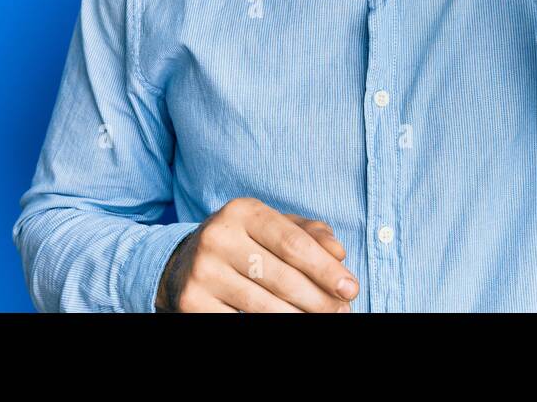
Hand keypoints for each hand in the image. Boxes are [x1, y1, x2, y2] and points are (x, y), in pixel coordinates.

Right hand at [155, 197, 358, 311]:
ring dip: (301, 318)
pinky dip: (270, 326)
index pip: (293, 244)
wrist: (184, 263)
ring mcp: (203, 272)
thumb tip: (338, 254)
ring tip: (323, 319)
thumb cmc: (246, 243)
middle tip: (343, 311)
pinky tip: (290, 323)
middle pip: (282, 278)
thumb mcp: (275, 227)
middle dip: (319, 300)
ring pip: (264, 306)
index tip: (351, 288)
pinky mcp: (192, 303)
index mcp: (243, 211)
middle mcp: (219, 237)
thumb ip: (310, 235)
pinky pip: (240, 322)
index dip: (325, 269)